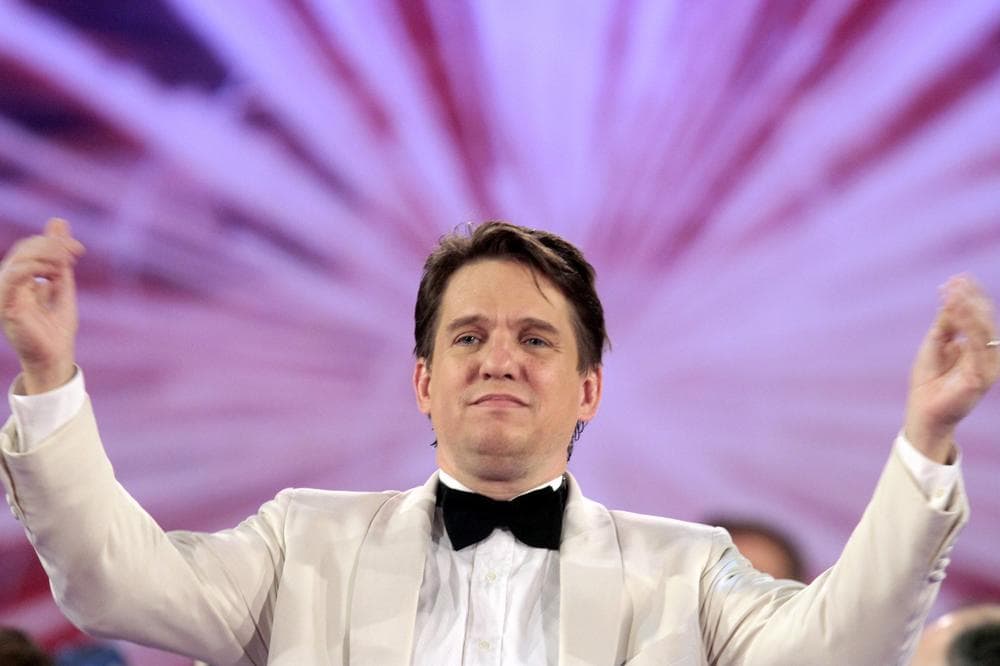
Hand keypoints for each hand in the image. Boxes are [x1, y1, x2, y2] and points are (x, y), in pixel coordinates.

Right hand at [0, 219, 85, 393]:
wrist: (57, 357)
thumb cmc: (57, 326)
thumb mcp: (63, 283)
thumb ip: (59, 256)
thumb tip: (58, 221)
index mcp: (20, 279)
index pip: (30, 248)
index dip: (54, 242)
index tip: (80, 249)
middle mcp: (9, 285)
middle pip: (24, 250)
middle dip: (52, 246)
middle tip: (76, 252)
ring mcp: (6, 295)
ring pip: (17, 260)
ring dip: (45, 256)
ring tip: (65, 265)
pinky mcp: (7, 306)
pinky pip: (11, 278)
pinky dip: (33, 269)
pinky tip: (53, 275)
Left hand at [904, 275, 999, 462]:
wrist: (923, 411)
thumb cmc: (928, 380)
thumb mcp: (935, 345)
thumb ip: (946, 324)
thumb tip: (952, 298)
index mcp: (976, 346)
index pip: (977, 316)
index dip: (969, 296)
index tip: (957, 277)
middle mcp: (986, 354)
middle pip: (983, 320)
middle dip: (970, 298)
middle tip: (957, 280)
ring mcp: (986, 366)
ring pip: (983, 330)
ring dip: (969, 308)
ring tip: (956, 292)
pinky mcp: (981, 378)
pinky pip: (978, 347)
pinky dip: (968, 327)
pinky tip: (958, 311)